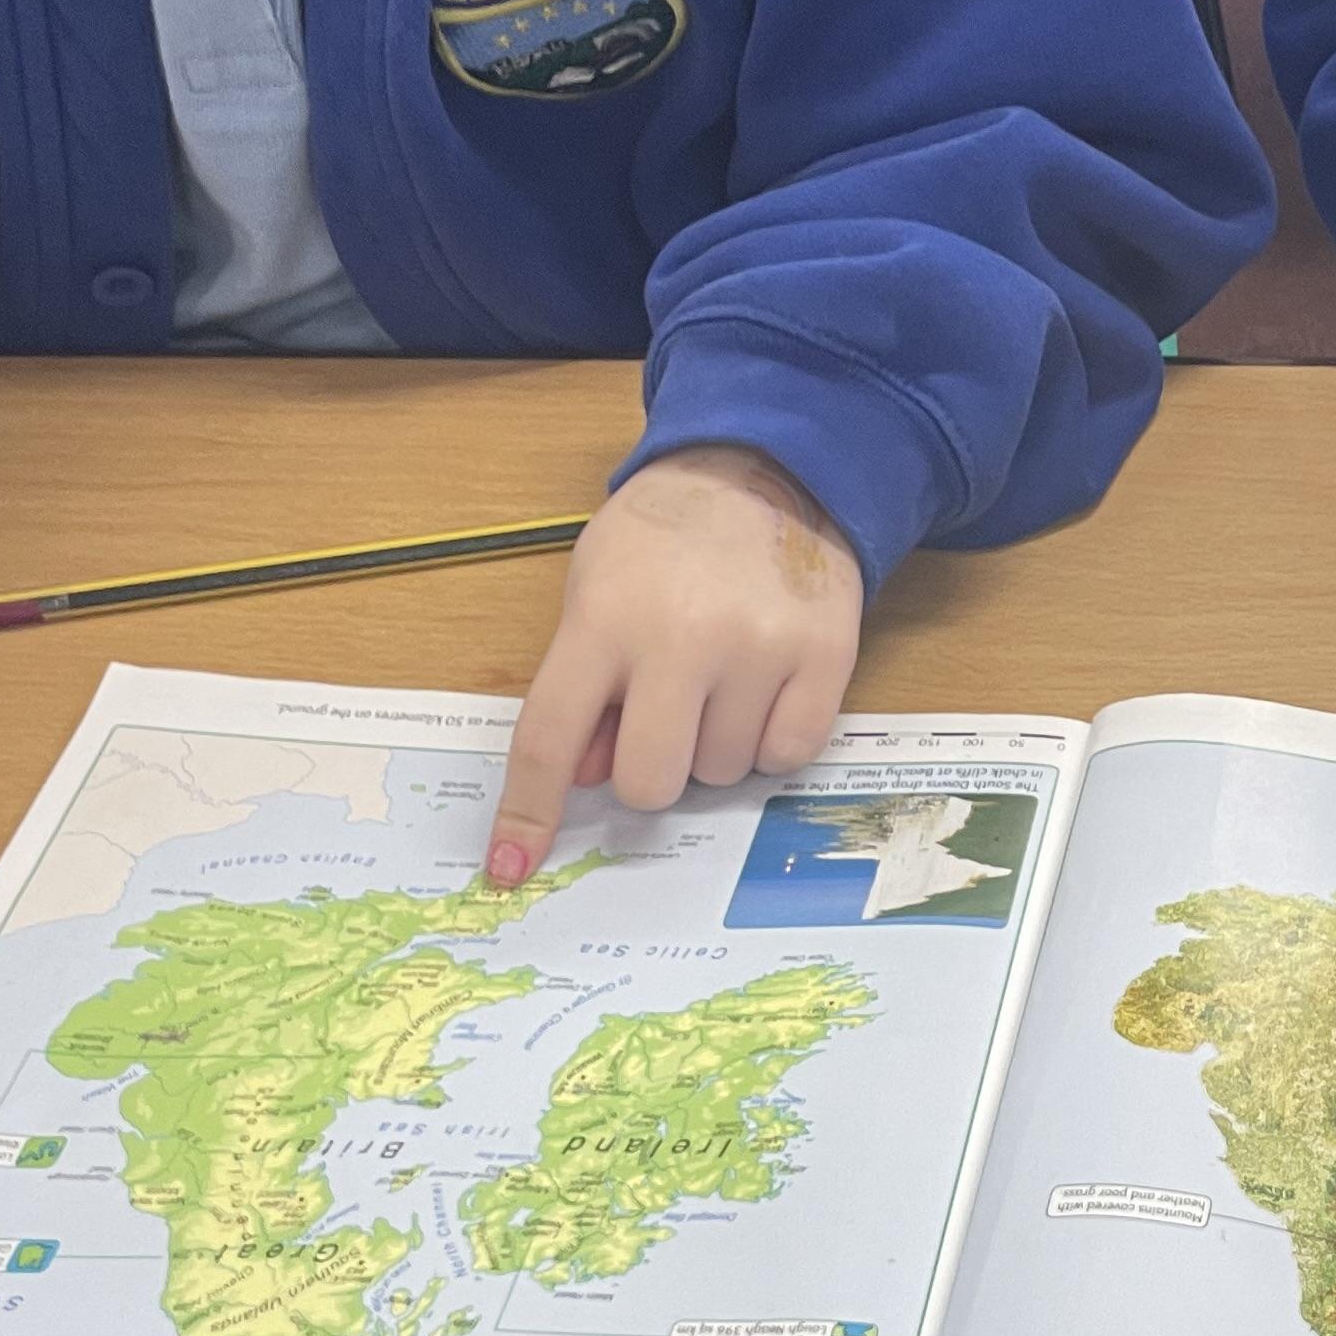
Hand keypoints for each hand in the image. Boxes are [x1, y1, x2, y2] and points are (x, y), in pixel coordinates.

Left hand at [487, 445, 864, 881]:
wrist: (770, 468)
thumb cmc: (667, 536)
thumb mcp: (596, 588)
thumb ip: (586, 682)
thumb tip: (593, 775)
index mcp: (604, 620)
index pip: (550, 739)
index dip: (527, 812)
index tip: (510, 867)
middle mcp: (680, 639)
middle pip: (650, 781)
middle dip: (651, 769)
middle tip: (666, 720)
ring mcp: (759, 650)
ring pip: (722, 772)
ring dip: (715, 746)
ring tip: (723, 677)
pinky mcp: (825, 657)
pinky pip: (788, 755)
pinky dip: (771, 740)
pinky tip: (765, 687)